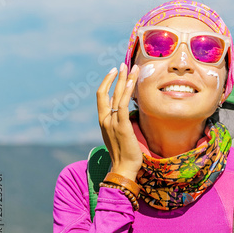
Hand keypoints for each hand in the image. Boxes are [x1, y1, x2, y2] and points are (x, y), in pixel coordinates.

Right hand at [96, 63, 140, 180]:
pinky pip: (123, 105)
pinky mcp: (122, 126)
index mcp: (103, 121)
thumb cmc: (124, 153)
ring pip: (117, 95)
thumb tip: (128, 112)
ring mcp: (112, 122)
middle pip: (108, 92)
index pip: (101, 96)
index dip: (107, 82)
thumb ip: (120, 122)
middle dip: (116, 77)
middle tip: (123, 64)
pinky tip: (132, 82)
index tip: (114, 72)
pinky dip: (127, 92)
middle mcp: (105, 119)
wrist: (123, 168)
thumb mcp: (119, 135)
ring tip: (132, 68)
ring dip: (125, 80)